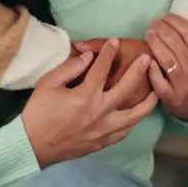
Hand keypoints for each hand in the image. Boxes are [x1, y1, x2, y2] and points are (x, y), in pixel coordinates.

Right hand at [22, 39, 158, 167]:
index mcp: (85, 96)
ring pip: (134, 115)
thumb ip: (70, 67)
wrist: (33, 146)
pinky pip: (124, 131)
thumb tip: (88, 55)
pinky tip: (136, 115)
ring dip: (147, 102)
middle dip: (138, 71)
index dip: (108, 51)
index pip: (101, 68)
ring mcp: (103, 129)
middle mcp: (99, 112)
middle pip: (126, 89)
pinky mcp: (102, 142)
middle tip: (146, 59)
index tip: (114, 41)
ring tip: (155, 91)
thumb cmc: (38, 113)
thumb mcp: (48, 84)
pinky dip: (133, 121)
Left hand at [145, 6, 187, 121]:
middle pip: (174, 42)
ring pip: (165, 58)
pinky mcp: (170, 96)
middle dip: (161, 28)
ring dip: (154, 42)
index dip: (173, 20)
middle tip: (153, 22)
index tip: (164, 16)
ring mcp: (182, 83)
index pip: (187, 32)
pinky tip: (146, 57)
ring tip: (148, 33)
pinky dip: (152, 68)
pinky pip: (158, 80)